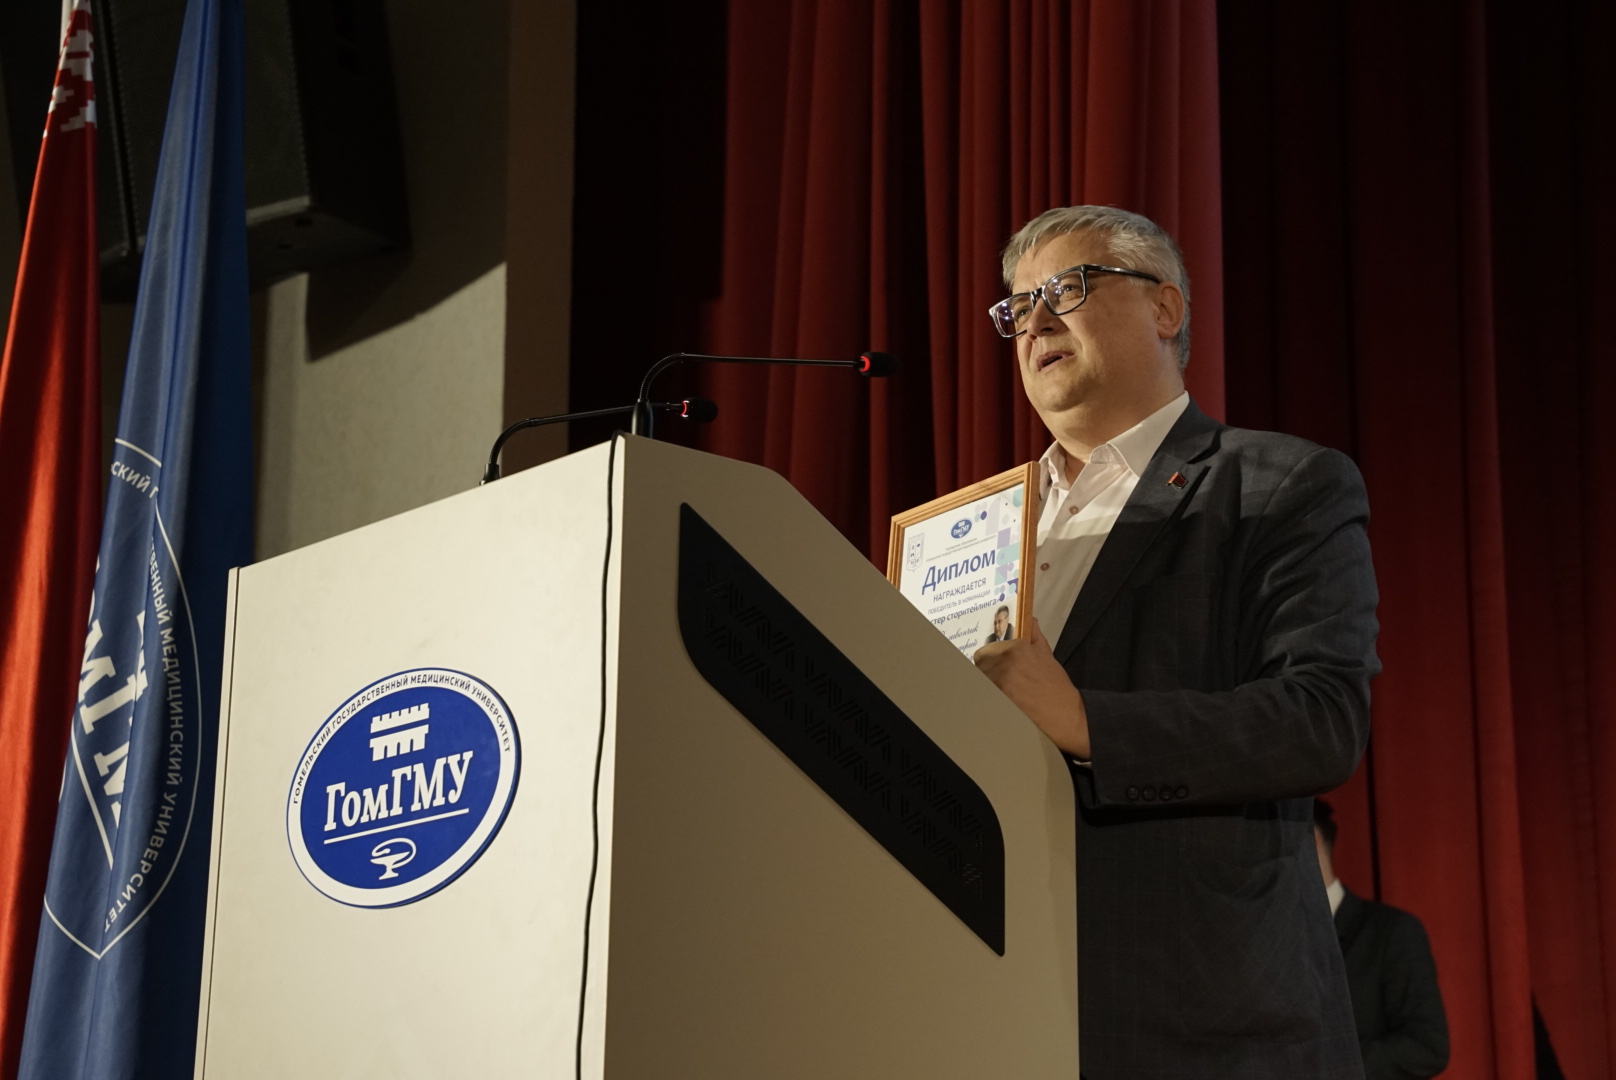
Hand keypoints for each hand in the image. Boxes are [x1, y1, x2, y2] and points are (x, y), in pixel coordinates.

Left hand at [973, 618, 1090, 757]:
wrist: (1063, 712)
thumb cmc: (1055, 684)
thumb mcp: (1046, 654)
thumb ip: (1035, 635)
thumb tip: (1030, 620)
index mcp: (1016, 647)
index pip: (988, 648)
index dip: (991, 657)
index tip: (995, 663)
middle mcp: (1004, 661)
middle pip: (981, 662)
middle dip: (988, 668)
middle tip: (999, 677)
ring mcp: (998, 680)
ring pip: (981, 677)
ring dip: (987, 681)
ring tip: (1002, 689)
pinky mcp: (996, 698)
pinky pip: (985, 692)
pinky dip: (989, 694)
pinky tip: (1002, 698)